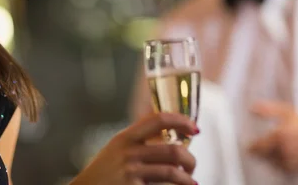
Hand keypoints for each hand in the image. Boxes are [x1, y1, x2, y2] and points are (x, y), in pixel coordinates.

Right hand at [70, 112, 197, 184]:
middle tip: (192, 166)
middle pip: (172, 150)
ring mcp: (131, 173)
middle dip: (190, 160)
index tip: (194, 129)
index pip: (158, 120)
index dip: (181, 121)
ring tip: (191, 183)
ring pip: (172, 172)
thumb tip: (169, 136)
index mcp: (125, 137)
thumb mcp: (116, 149)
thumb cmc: (103, 172)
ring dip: (188, 179)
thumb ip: (137, 141)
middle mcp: (128, 153)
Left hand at [248, 101, 297, 172]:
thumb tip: (251, 108)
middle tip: (266, 145)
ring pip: (268, 161)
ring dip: (269, 156)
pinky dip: (277, 162)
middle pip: (260, 156)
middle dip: (260, 151)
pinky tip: (285, 154)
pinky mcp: (293, 170)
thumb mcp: (286, 113)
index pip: (255, 147)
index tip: (249, 145)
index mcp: (279, 135)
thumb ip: (268, 109)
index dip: (251, 147)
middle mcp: (284, 150)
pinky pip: (277, 167)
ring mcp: (289, 162)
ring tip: (280, 147)